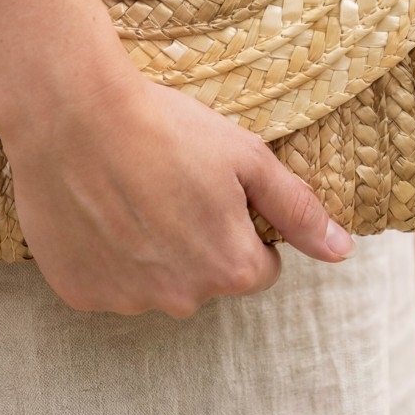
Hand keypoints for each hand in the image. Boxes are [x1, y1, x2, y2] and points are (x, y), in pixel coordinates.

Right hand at [0, 71, 354, 317]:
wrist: (73, 114)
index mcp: (232, 269)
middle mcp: (182, 299)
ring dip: (148, 251)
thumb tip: (341, 251)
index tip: (211, 190)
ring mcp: (126, 300)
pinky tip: (95, 210)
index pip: (259, 267)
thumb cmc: (164, 127)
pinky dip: (104, 255)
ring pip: (154, 282)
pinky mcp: (79, 291)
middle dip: (195, 242)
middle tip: (167, 184)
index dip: (240, 226)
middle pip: (205, 278)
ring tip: (127, 192)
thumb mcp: (246, 156)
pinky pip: (105, 282)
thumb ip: (297, 209)